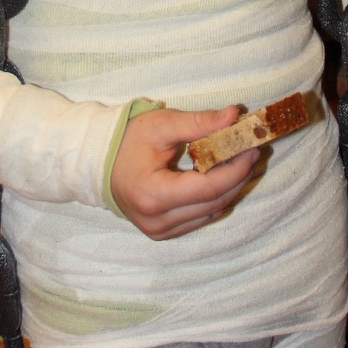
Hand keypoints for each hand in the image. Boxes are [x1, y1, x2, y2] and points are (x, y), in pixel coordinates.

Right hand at [109, 104, 258, 239]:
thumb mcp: (162, 125)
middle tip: (251, 151)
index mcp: (154, 195)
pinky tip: (220, 178)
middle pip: (214, 203)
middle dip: (238, 177)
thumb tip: (233, 115)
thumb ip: (199, 122)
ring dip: (229, 188)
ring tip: (239, 162)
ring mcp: (159, 230)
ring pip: (210, 213)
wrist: (97, 162)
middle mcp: (157, 220)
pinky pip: (199, 218)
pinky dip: (214, 199)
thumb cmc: (127, 140)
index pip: (209, 188)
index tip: (251, 148)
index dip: (236, 169)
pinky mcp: (162, 233)